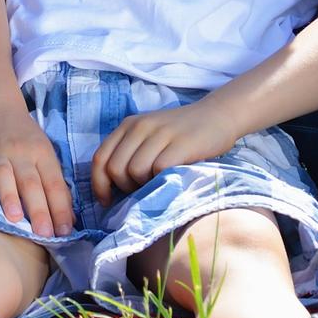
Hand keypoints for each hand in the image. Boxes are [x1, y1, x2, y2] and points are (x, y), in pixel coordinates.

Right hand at [0, 107, 75, 238]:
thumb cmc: (24, 137)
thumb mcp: (44, 153)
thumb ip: (53, 184)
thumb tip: (67, 220)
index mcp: (42, 153)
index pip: (54, 183)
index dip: (60, 207)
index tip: (64, 231)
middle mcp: (20, 152)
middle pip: (31, 182)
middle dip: (38, 208)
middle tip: (44, 233)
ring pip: (3, 173)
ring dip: (9, 195)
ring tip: (14, 218)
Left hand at [89, 102, 237, 201]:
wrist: (217, 117)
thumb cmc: (180, 135)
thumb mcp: (149, 137)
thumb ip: (130, 153)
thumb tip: (111, 190)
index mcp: (128, 125)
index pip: (100, 158)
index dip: (99, 185)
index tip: (108, 200)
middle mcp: (140, 126)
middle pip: (115, 168)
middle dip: (124, 187)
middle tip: (142, 189)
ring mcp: (160, 134)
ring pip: (134, 170)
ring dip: (144, 185)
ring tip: (158, 182)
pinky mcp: (181, 144)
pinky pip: (158, 169)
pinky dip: (162, 180)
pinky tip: (171, 177)